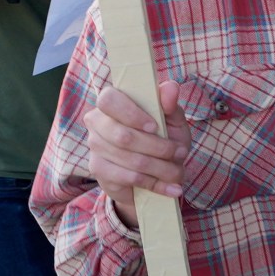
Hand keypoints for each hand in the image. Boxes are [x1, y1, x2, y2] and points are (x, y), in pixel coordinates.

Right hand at [85, 79, 191, 226]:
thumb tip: (170, 88)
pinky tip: (170, 187)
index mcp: (112, 102)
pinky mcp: (98, 170)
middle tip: (180, 153)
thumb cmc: (163, 138)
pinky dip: (155, 183)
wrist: (155, 173)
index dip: (131, 114)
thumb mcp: (172, 120)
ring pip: (130, 159)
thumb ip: (170, 104)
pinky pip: (128, 177)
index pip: (109, 100)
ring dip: (161, 168)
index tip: (155, 127)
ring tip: (178, 172)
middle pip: (123, 135)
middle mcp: (97, 122)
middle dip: (158, 147)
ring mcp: (95, 146)